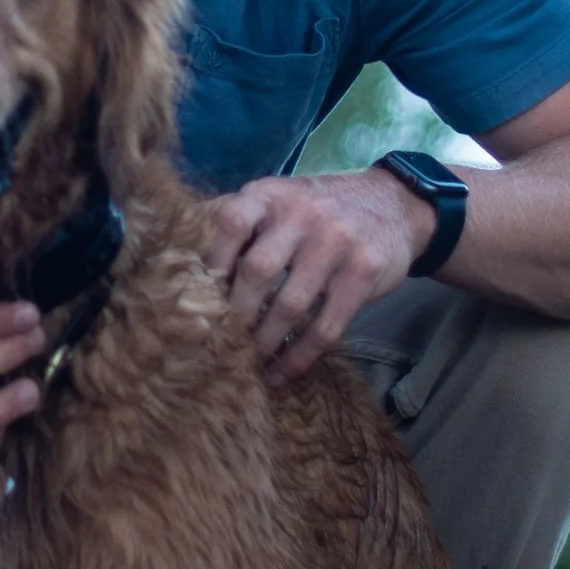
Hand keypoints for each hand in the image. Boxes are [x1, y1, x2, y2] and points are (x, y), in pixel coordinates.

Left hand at [205, 169, 427, 381]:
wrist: (394, 204)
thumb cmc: (317, 208)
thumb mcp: (277, 198)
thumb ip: (237, 220)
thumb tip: (175, 251)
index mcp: (270, 195)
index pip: (229, 223)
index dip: (209, 262)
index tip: (193, 299)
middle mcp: (302, 214)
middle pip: (258, 270)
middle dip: (234, 315)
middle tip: (217, 344)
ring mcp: (336, 242)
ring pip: (290, 305)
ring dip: (265, 343)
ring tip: (246, 365)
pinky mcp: (363, 273)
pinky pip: (326, 327)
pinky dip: (300, 356)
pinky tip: (282, 373)